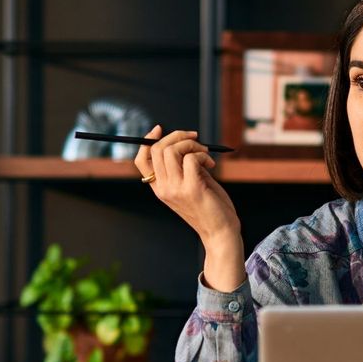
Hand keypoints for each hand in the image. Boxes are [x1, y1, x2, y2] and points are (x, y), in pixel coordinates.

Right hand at [135, 125, 239, 242]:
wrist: (220, 232)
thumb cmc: (210, 207)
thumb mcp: (191, 184)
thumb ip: (184, 166)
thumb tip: (185, 142)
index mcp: (160, 188)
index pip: (141, 161)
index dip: (147, 140)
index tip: (160, 129)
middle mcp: (163, 188)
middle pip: (157, 150)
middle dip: (177, 136)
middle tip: (195, 139)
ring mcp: (175, 189)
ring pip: (171, 151)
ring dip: (192, 145)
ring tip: (205, 155)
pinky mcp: (191, 189)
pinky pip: (191, 159)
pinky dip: (202, 155)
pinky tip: (211, 165)